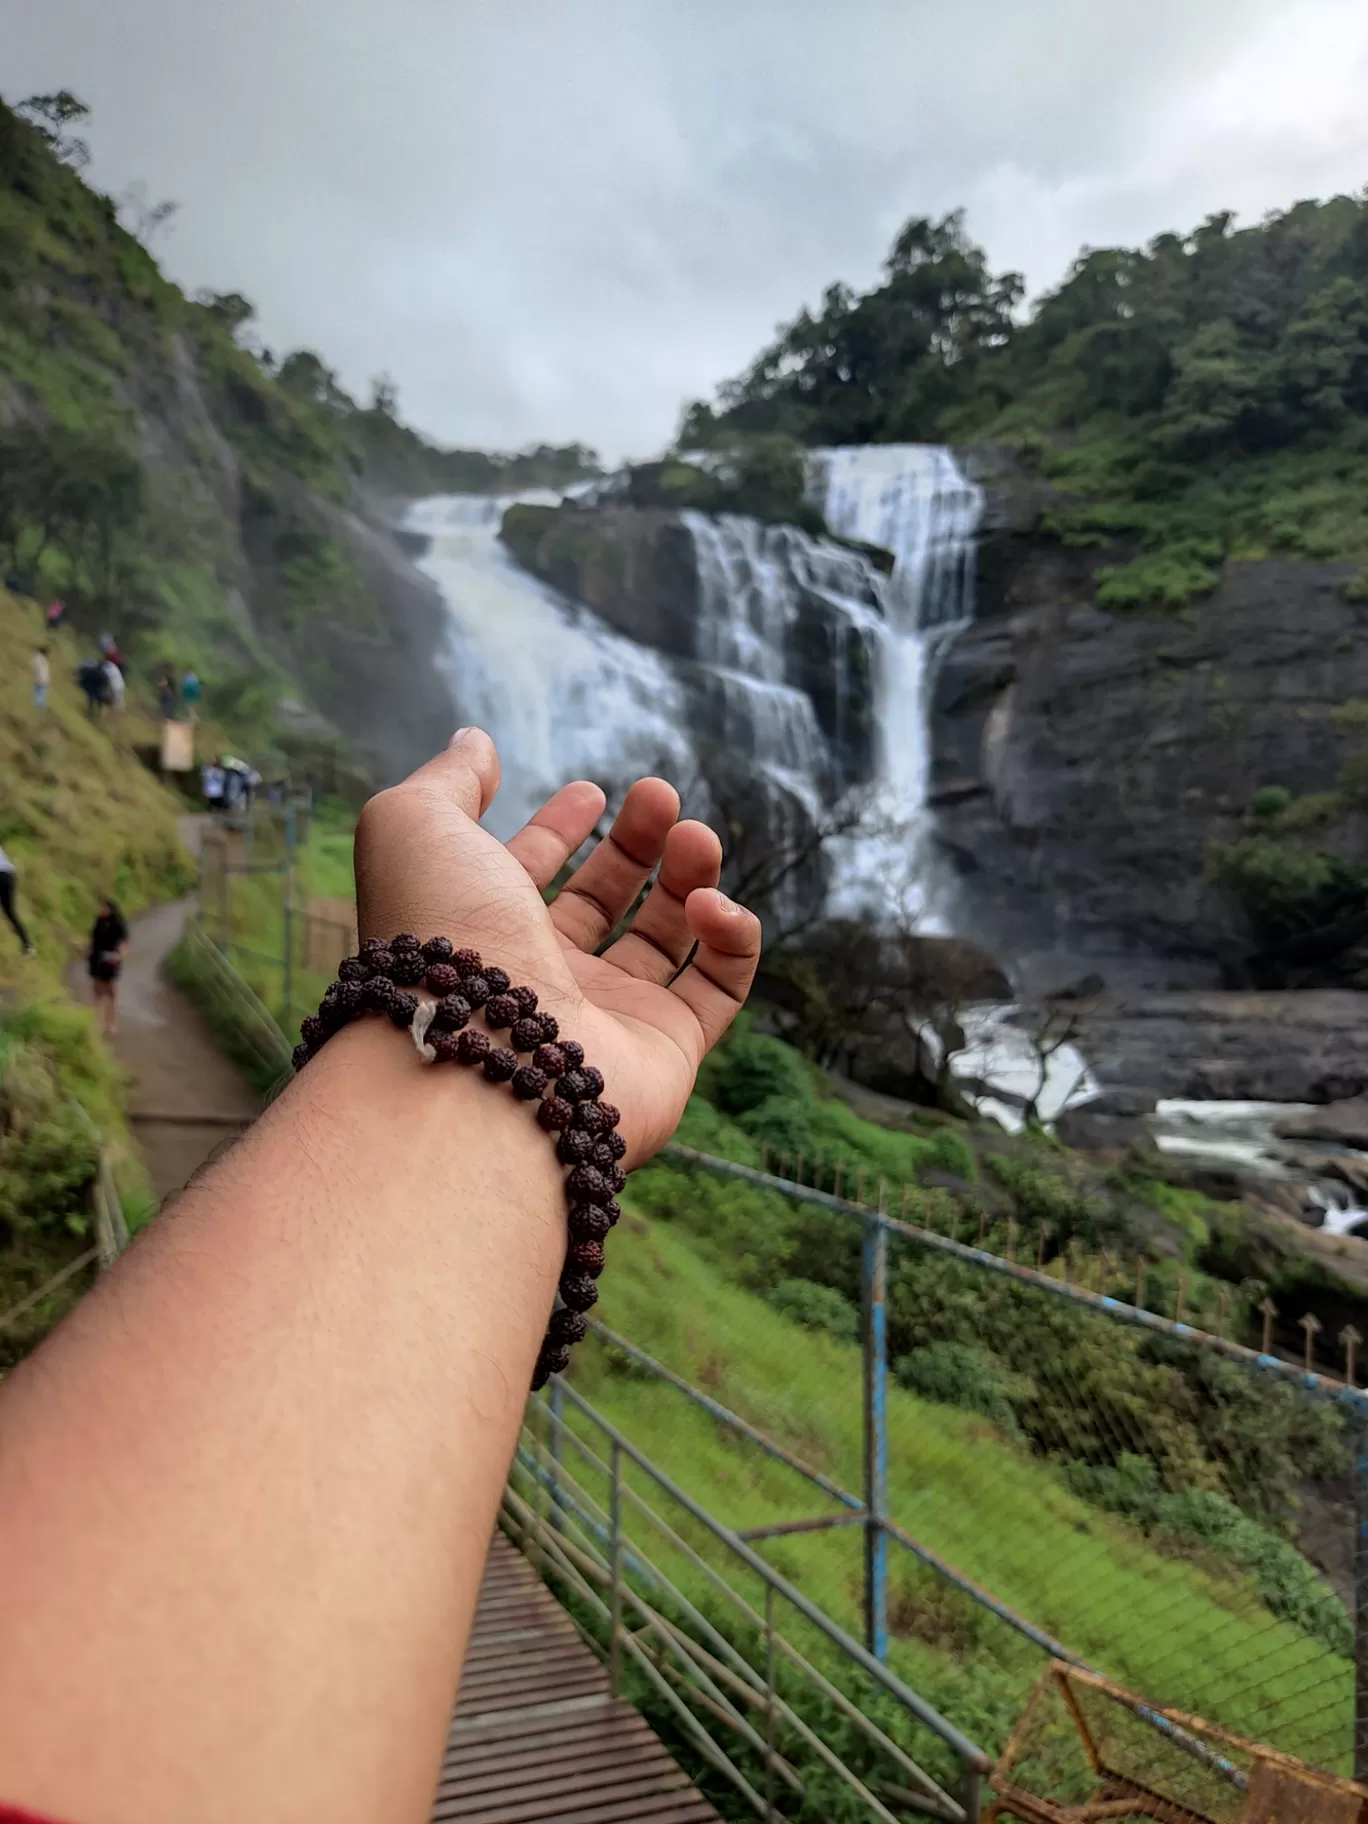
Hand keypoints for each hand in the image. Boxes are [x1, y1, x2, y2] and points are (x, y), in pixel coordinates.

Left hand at [354, 728, 761, 1164]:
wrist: (480, 1055)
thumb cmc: (440, 938)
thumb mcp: (414, 828)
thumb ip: (447, 780)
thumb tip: (475, 744)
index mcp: (483, 933)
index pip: (529, 876)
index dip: (558, 829)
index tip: (590, 790)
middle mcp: (542, 980)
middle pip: (603, 903)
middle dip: (635, 844)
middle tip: (659, 797)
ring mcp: (607, 1018)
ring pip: (667, 938)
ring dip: (690, 876)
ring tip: (695, 836)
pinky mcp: (669, 1052)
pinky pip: (719, 988)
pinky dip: (731, 937)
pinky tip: (710, 902)